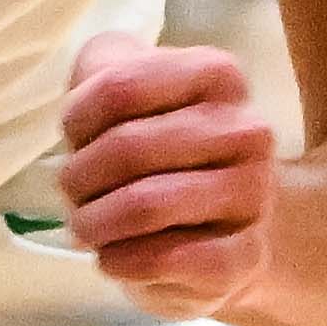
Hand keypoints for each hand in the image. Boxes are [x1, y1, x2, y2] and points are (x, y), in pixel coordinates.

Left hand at [57, 33, 283, 318]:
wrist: (213, 229)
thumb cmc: (155, 152)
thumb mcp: (125, 92)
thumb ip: (103, 64)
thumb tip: (99, 67)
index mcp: (217, 77)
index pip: (119, 87)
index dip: (76, 119)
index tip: (74, 138)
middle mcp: (247, 130)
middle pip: (127, 147)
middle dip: (79, 177)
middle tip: (73, 193)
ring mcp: (253, 195)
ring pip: (147, 204)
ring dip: (94, 222)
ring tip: (87, 227)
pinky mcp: (245, 257)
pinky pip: (168, 259)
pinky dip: (122, 261)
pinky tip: (113, 257)